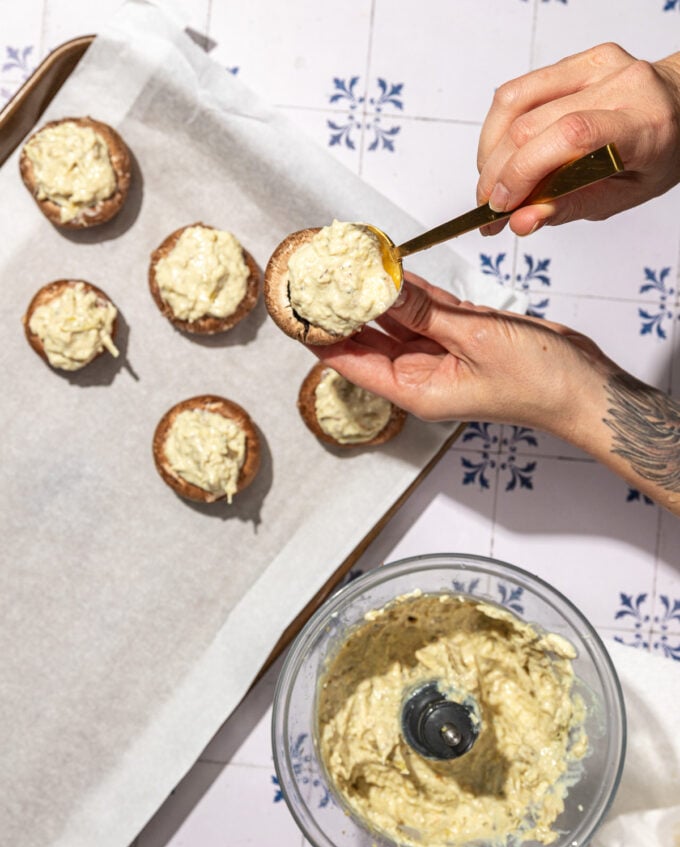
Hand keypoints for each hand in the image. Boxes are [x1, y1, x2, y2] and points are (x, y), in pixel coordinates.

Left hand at [315, 272, 612, 434]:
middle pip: (365, 340)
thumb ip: (423, 311)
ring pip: (395, 319)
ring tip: (341, 262)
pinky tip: (388, 266)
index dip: (318, 334)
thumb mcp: (473, 339)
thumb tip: (379, 286)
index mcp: (415, 389)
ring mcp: (440, 353)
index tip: (294, 305)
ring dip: (373, 294)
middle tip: (313, 274)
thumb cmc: (537, 380)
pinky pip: (424, 309)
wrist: (584, 385)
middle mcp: (420, 374)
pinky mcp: (460, 335)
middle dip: (339, 309)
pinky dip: (409, 288)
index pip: (348, 362)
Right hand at [476, 43, 679, 235]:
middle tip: (489, 209)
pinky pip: (518, 90)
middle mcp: (621, 85)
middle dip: (497, 174)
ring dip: (490, 152)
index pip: (572, 135)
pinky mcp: (576, 60)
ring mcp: (596, 66)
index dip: (524, 171)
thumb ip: (571, 208)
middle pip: (533, 125)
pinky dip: (497, 130)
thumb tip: (522, 221)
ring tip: (491, 184)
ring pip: (514, 103)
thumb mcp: (623, 196)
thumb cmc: (656, 154)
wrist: (679, 107)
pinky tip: (500, 155)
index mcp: (643, 124)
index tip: (502, 208)